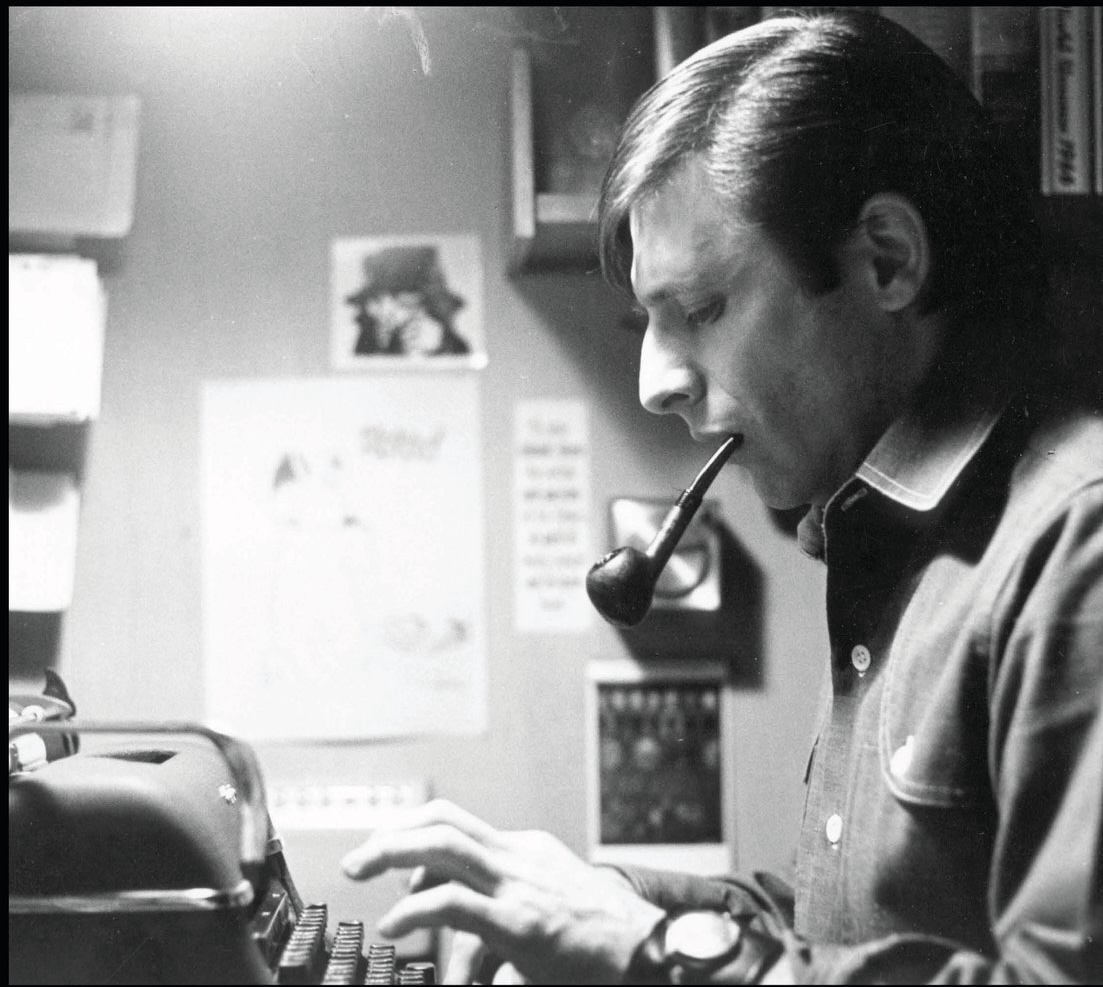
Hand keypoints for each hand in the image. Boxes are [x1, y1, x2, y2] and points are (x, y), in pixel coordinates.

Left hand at [341, 799, 664, 983]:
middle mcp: (519, 857)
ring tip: (359, 870)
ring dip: (391, 851)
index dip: (415, 838)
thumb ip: (509, 909)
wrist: (655, 947)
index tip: (390, 859)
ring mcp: (519, 886)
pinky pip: (454, 904)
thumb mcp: (552, 906)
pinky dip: (414, 909)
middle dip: (392, 832)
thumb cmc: (607, 937)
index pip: (457, 826)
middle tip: (358, 857)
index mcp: (525, 851)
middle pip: (443, 821)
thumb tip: (471, 940)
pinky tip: (395, 926)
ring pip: (443, 845)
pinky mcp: (521, 924)